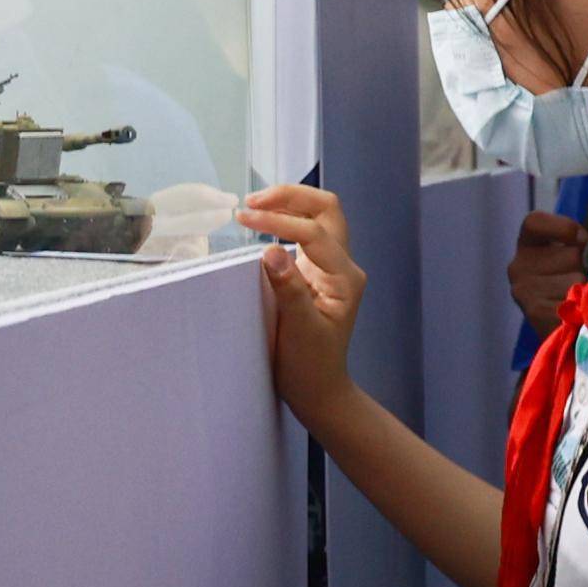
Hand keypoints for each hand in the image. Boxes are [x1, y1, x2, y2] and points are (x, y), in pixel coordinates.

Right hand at [243, 180, 363, 423]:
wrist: (318, 389)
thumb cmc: (310, 365)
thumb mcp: (299, 330)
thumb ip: (289, 289)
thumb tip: (270, 251)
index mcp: (344, 279)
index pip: (313, 233)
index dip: (278, 221)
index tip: (243, 219)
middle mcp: (343, 266)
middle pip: (327, 209)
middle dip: (291, 197)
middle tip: (251, 202)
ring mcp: (332, 267)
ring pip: (319, 216)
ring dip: (288, 204)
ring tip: (253, 207)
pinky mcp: (317, 272)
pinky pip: (307, 232)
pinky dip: (285, 219)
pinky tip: (262, 223)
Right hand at [506, 204, 587, 337]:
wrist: (567, 335)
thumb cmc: (573, 287)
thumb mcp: (575, 256)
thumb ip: (583, 245)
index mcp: (527, 246)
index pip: (535, 222)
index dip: (564, 228)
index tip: (582, 240)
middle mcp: (518, 268)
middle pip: (571, 254)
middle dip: (586, 267)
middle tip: (585, 280)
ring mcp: (525, 291)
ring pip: (576, 279)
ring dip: (587, 290)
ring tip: (581, 300)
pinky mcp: (536, 313)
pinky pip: (574, 302)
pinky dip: (583, 308)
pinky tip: (577, 314)